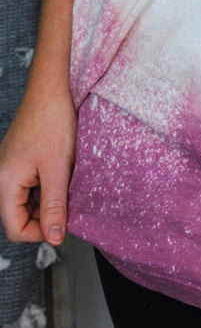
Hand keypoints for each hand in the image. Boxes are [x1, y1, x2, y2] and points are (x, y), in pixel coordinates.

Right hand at [0, 84, 76, 244]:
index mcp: (4, 183)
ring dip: (46, 200)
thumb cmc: (53, 122)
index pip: (15, 229)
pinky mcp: (19, 161)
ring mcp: (9, 168)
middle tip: (67, 200)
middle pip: (18, 217)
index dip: (41, 232)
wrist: (51, 88)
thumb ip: (54, 206)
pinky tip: (60, 172)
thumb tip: (55, 239)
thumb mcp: (57, 168)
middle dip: (44, 215)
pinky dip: (45, 186)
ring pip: (26, 202)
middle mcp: (1, 178)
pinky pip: (29, 186)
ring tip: (64, 182)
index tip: (63, 222)